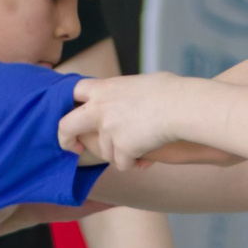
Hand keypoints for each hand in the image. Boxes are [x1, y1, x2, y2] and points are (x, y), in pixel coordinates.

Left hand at [59, 73, 207, 170]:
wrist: (182, 107)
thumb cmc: (171, 91)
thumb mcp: (140, 83)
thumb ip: (125, 93)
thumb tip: (127, 96)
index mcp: (104, 88)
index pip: (73, 91)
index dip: (70, 103)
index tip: (72, 113)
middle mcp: (99, 109)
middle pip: (66, 126)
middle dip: (65, 139)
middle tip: (74, 148)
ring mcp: (108, 130)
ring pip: (105, 152)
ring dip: (120, 153)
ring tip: (141, 148)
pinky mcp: (121, 149)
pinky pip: (122, 164)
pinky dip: (133, 164)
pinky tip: (147, 160)